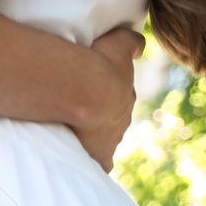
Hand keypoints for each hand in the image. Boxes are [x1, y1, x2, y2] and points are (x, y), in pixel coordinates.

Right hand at [72, 27, 142, 171]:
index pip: (116, 97)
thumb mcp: (118, 43)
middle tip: (75, 109)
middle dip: (97, 117)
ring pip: (102, 141)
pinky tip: (77, 158)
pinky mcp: (100, 158)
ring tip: (66, 129)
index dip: (103, 94)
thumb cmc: (98, 64)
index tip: (88, 90)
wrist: (84, 91)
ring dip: (88, 136)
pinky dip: (90, 161)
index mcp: (124, 96)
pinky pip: (98, 163)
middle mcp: (122, 121)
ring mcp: (112, 141)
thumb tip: (139, 45)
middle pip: (110, 121)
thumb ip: (131, 42)